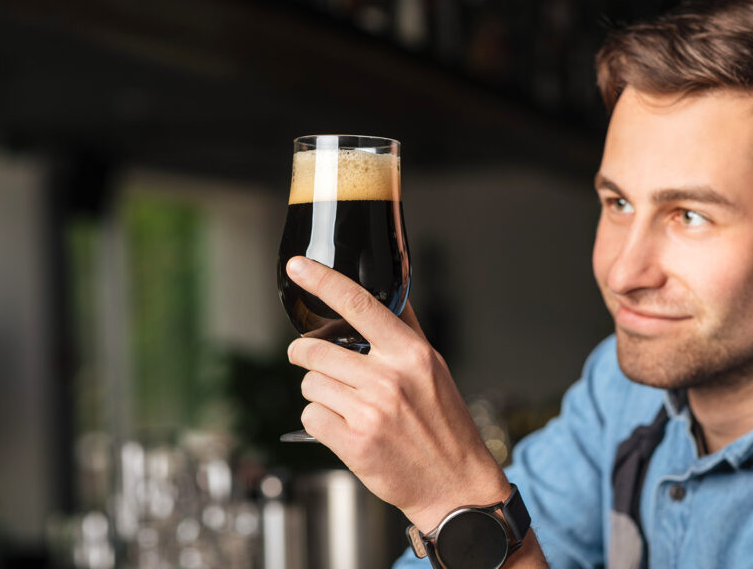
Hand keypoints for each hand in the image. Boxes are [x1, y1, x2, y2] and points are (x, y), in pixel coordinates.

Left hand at [285, 256, 510, 531]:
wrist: (454, 484)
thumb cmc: (445, 426)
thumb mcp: (434, 369)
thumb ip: (405, 333)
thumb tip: (385, 296)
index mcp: (411, 354)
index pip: (359, 304)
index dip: (322, 280)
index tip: (298, 267)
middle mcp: (390, 379)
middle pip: (316, 351)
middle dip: (307, 357)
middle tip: (316, 363)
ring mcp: (371, 412)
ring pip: (310, 385)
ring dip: (318, 393)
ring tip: (345, 405)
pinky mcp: (354, 444)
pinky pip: (311, 417)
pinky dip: (320, 422)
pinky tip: (344, 428)